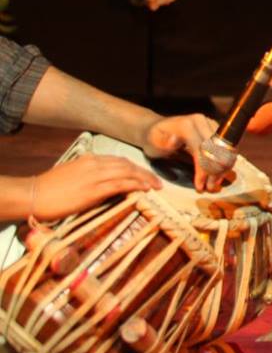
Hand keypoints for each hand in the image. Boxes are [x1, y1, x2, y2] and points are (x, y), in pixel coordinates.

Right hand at [26, 154, 159, 220]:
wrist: (33, 194)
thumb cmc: (49, 188)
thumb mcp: (72, 173)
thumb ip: (88, 173)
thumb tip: (103, 180)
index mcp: (89, 159)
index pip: (119, 160)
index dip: (134, 167)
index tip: (143, 173)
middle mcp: (95, 164)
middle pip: (127, 164)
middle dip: (144, 172)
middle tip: (156, 180)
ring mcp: (95, 176)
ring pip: (128, 173)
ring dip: (145, 178)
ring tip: (156, 185)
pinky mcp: (94, 190)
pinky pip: (121, 184)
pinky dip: (136, 185)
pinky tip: (145, 189)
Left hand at [144, 113, 232, 191]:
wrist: (156, 129)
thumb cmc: (153, 139)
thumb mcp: (153, 142)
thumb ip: (163, 143)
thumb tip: (174, 140)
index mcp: (188, 124)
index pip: (202, 148)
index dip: (203, 168)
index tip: (200, 185)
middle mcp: (203, 121)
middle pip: (217, 148)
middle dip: (215, 170)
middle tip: (210, 187)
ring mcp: (211, 124)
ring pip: (224, 148)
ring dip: (222, 168)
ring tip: (214, 183)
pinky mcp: (215, 130)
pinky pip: (225, 147)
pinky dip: (224, 163)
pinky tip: (218, 175)